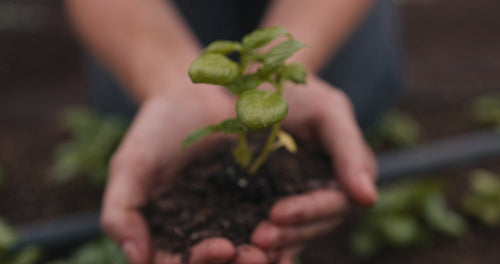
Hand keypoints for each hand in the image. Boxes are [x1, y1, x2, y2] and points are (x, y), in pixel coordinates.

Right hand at [100, 87, 267, 263]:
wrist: (192, 96)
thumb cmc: (154, 130)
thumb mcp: (131, 166)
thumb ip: (122, 211)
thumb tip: (137, 260)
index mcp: (165, 234)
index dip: (199, 263)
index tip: (222, 248)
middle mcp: (197, 234)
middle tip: (257, 256)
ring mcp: (228, 220)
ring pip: (244, 251)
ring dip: (262, 257)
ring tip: (277, 248)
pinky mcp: (254, 203)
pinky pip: (269, 225)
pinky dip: (281, 235)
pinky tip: (293, 232)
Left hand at [251, 75, 377, 262]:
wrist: (258, 85)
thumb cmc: (296, 91)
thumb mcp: (327, 111)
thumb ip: (349, 150)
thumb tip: (369, 199)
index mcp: (347, 172)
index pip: (335, 202)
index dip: (309, 211)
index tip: (277, 213)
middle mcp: (327, 190)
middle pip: (316, 225)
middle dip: (290, 232)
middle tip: (258, 236)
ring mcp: (300, 199)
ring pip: (297, 234)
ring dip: (277, 243)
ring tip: (249, 246)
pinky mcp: (274, 202)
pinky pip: (277, 231)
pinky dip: (269, 245)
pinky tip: (248, 252)